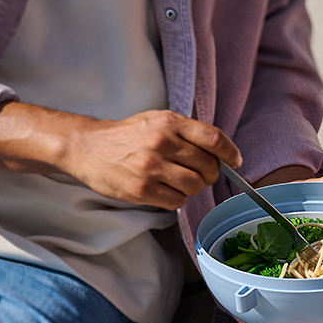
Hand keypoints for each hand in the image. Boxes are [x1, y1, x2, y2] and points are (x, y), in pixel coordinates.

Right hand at [62, 110, 240, 209]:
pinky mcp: (141, 189)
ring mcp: (151, 167)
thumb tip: (220, 152)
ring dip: (193, 188)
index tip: (234, 162)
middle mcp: (162, 143)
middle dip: (210, 174)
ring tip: (179, 182)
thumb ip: (186, 132)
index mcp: (170, 123)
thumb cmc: (127, 135)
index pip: (214, 139)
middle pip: (208, 167)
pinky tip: (165, 190)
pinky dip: (177, 199)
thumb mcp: (157, 121)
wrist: (87, 147)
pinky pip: (177, 201)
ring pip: (195, 186)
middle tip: (200, 175)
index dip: (230, 153)